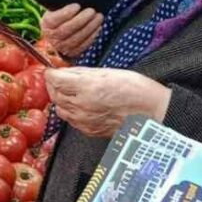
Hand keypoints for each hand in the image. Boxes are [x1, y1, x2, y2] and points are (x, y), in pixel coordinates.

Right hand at [39, 3, 102, 57]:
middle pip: (66, 30)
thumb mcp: (56, 8)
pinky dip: (92, 36)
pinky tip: (98, 27)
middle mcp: (52, 37)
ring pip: (76, 38)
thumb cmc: (60, 16)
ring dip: (90, 27)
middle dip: (81, 20)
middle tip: (92, 11)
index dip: (66, 13)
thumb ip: (63, 4)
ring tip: (98, 17)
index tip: (77, 5)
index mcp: (46, 24)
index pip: (53, 20)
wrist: (58, 33)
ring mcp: (62, 47)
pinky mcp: (72, 52)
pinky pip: (83, 45)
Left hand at [45, 67, 171, 137]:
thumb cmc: (136, 88)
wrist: (151, 112)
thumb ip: (83, 72)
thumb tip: (65, 71)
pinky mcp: (89, 131)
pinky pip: (70, 120)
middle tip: (59, 78)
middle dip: (54, 84)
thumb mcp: (109, 72)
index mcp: (87, 87)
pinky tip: (79, 103)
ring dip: (60, 98)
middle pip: (54, 94)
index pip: (55, 80)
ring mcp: (84, 121)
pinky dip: (69, 110)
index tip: (52, 70)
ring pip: (60, 109)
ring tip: (70, 91)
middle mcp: (82, 106)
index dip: (51, 73)